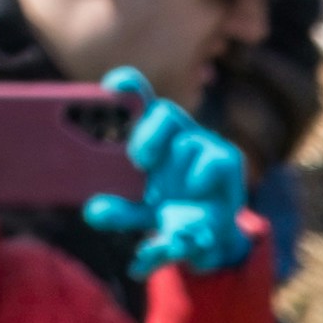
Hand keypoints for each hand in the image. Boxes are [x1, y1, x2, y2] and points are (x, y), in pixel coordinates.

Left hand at [82, 73, 262, 275]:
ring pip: (187, 142)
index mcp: (152, 136)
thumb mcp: (141, 213)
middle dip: (149, 133)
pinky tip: (192, 190)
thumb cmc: (172, 211)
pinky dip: (200, 177)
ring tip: (163, 196)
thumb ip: (118, 211)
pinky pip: (214, 161)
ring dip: (173, 172)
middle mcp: (178, 133)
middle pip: (165, 111)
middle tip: (138, 162)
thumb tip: (94, 211)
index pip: (141, 98)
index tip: (111, 88)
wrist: (212, 236)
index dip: (128, 86)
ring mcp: (204, 144)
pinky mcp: (227, 160)